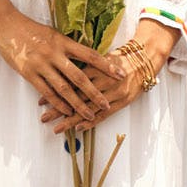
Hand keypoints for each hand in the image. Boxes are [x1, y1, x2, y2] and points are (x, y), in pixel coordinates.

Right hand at [0, 11, 123, 121]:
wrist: (6, 26)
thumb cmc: (31, 30)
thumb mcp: (53, 34)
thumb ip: (68, 46)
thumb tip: (87, 57)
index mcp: (63, 42)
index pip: (90, 55)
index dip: (106, 66)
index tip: (120, 74)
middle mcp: (54, 53)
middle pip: (79, 76)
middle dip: (94, 92)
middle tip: (107, 104)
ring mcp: (41, 65)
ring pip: (64, 88)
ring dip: (78, 104)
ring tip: (90, 114)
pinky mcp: (29, 73)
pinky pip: (46, 92)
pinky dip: (58, 103)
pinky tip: (67, 111)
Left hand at [44, 19, 177, 133]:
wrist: (145, 58)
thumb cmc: (121, 58)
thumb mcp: (100, 59)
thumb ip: (84, 67)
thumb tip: (61, 71)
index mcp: (93, 68)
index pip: (68, 82)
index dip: (54, 92)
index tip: (40, 101)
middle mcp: (101, 80)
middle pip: (75, 97)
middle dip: (57, 109)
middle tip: (43, 117)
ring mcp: (112, 92)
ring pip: (87, 107)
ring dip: (70, 119)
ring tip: (56, 128)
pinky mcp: (122, 101)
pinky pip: (104, 114)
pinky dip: (91, 121)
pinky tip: (78, 128)